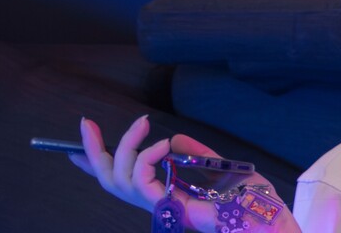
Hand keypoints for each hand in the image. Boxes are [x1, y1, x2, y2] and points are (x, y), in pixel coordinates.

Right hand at [70, 116, 289, 230]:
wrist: (268, 217)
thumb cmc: (250, 199)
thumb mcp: (218, 168)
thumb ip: (195, 154)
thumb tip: (174, 139)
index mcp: (166, 193)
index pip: (123, 180)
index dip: (95, 165)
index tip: (73, 148)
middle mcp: (157, 202)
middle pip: (109, 179)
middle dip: (93, 151)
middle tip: (87, 124)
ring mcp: (160, 207)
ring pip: (119, 179)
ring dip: (126, 146)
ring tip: (144, 125)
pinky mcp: (168, 209)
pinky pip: (141, 183)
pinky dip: (147, 158)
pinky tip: (163, 145)